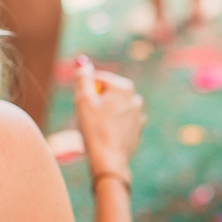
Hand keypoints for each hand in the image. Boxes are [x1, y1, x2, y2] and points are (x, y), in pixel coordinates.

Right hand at [75, 56, 145, 180]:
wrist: (109, 159)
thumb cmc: (94, 128)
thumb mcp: (83, 99)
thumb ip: (82, 78)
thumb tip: (82, 62)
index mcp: (125, 87)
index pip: (98, 80)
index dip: (86, 92)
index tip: (83, 105)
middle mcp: (136, 99)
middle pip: (107, 94)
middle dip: (95, 103)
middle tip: (88, 117)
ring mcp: (138, 116)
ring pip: (112, 110)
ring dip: (103, 115)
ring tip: (96, 129)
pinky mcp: (137, 131)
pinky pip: (119, 124)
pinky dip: (111, 128)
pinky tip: (105, 137)